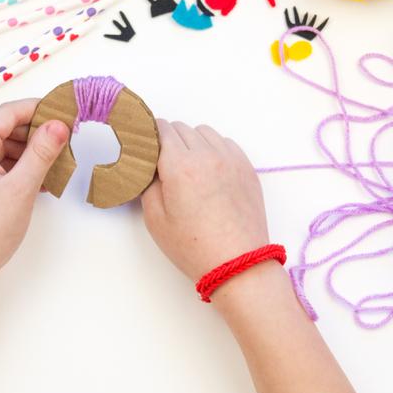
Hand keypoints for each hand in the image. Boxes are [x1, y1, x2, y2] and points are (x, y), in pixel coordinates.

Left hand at [0, 99, 68, 293]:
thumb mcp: (22, 187)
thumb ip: (42, 152)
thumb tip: (58, 124)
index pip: (8, 113)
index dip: (38, 109)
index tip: (63, 113)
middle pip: (2, 128)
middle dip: (34, 131)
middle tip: (63, 140)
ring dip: (27, 150)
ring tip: (53, 163)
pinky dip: (15, 166)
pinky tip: (37, 179)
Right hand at [142, 120, 268, 281]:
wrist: (237, 264)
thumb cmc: (194, 247)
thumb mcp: (155, 219)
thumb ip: (148, 183)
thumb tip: (150, 165)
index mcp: (180, 166)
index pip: (162, 129)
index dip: (150, 134)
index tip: (145, 144)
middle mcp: (207, 156)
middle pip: (182, 128)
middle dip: (169, 140)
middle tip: (164, 162)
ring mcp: (231, 159)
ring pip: (205, 132)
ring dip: (193, 142)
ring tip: (189, 166)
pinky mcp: (247, 168)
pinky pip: (226, 143)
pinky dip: (214, 149)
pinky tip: (210, 170)